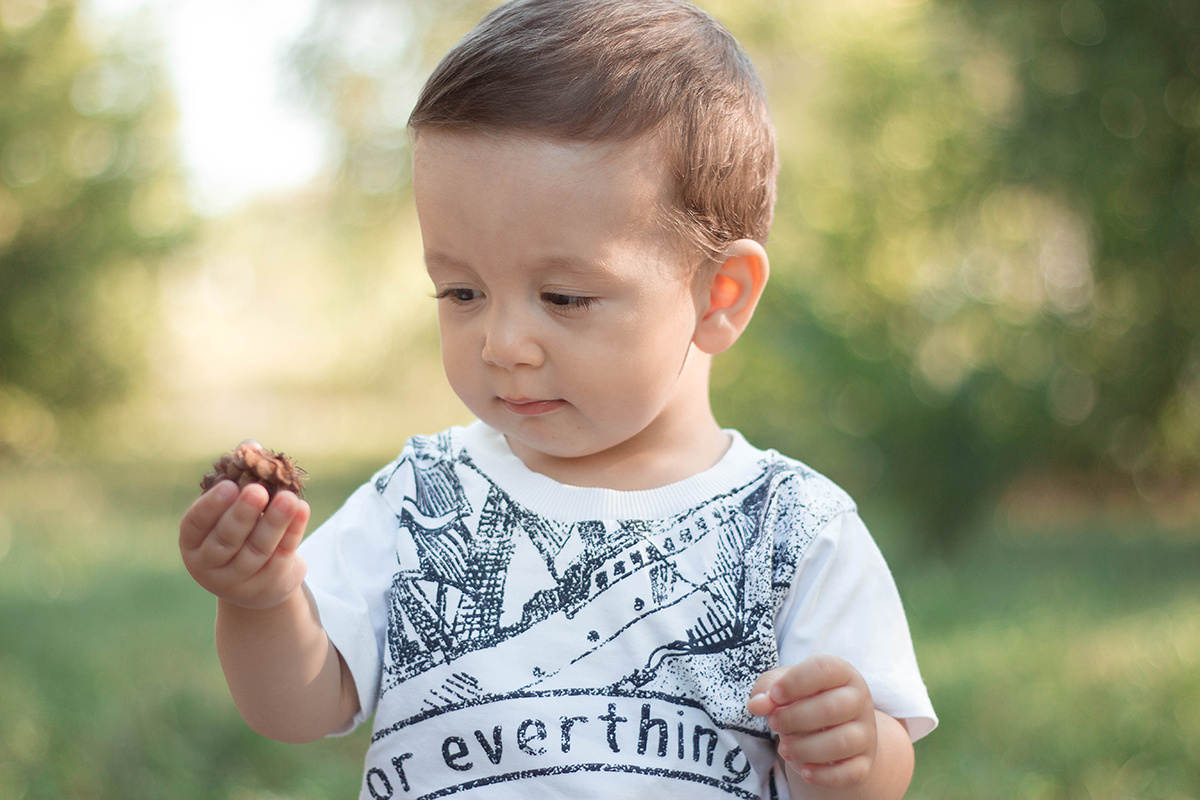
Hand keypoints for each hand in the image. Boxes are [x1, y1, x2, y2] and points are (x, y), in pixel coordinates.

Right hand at [179, 480, 309, 609]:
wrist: (259, 580)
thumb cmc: (241, 533)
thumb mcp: (233, 510)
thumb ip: (239, 478)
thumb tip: (253, 447)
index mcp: (193, 542)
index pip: (195, 524)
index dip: (210, 505)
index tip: (229, 485)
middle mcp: (209, 565)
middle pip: (226, 540)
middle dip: (242, 515)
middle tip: (257, 491)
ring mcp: (237, 581)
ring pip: (257, 550)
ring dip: (274, 522)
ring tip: (288, 498)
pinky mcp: (266, 586)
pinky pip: (282, 556)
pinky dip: (293, 532)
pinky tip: (302, 510)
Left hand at [747, 655, 878, 789]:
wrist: (831, 726)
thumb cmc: (804, 698)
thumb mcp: (784, 684)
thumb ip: (767, 688)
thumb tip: (756, 705)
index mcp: (841, 672)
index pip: (823, 670)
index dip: (794, 683)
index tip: (774, 696)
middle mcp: (859, 700)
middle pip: (832, 708)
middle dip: (794, 718)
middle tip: (774, 723)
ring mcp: (865, 732)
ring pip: (841, 742)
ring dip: (805, 748)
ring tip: (784, 747)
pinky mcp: (864, 762)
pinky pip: (850, 773)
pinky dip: (823, 775)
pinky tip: (803, 770)